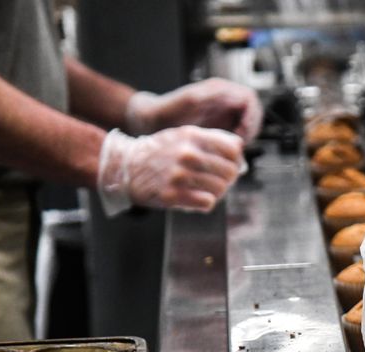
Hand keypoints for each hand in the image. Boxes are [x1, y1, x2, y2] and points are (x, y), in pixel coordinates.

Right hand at [96, 126, 242, 216]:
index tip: (230, 165)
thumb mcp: (183, 135)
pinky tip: (197, 198)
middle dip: (228, 178)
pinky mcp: (173, 195)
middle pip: (230, 171)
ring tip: (206, 189)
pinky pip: (207, 203)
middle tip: (219, 180)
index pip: (233, 149)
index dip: (236, 160)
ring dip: (217, 192)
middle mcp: (187, 154)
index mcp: (192, 136)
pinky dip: (205, 202)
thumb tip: (239, 149)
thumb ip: (211, 139)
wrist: (125, 166)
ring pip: (220, 189)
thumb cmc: (158, 151)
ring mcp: (179, 176)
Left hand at [125, 78, 262, 141]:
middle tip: (239, 148)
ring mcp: (222, 111)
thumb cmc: (165, 110)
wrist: (149, 120)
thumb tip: (239, 99)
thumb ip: (214, 96)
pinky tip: (225, 154)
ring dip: (244, 137)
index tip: (241, 136)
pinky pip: (237, 131)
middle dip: (250, 130)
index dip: (252, 118)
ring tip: (232, 152)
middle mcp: (224, 98)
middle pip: (253, 112)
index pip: (250, 99)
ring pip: (247, 123)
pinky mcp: (219, 123)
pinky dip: (235, 143)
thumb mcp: (189, 101)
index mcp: (219, 89)